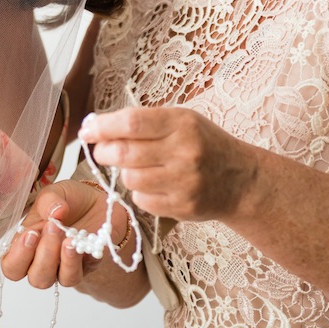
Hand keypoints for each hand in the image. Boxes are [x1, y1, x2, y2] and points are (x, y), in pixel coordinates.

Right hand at [1, 179, 128, 288]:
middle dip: (40, 254)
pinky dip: (71, 261)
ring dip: (53, 259)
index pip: (11, 265)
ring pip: (48, 281)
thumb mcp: (56, 192)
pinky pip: (71, 277)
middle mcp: (40, 261)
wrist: (98, 201)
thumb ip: (48, 201)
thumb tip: (55, 212)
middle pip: (31, 277)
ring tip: (65, 236)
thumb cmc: (70, 199)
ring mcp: (60, 268)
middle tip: (51, 227)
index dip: (17, 256)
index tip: (31, 234)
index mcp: (26, 244)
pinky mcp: (81, 269)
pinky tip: (74, 243)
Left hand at [79, 107, 256, 222]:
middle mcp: (184, 152)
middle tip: (101, 150)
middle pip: (125, 153)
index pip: (132, 123)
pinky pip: (142, 200)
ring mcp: (184, 182)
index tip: (87, 129)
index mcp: (182, 123)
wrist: (241, 180)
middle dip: (104, 151)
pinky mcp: (182, 207)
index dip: (103, 126)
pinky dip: (139, 192)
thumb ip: (145, 123)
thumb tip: (99, 127)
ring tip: (135, 167)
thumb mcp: (182, 121)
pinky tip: (152, 184)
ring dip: (124, 173)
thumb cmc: (204, 144)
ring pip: (130, 179)